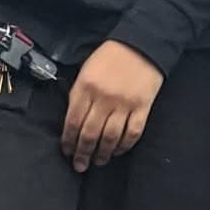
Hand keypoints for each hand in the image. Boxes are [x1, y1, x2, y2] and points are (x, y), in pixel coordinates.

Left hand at [61, 41, 163, 172]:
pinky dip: (124, 146)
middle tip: (79, 165)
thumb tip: (72, 122)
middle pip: (90, 134)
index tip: (67, 151)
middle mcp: (104, 98)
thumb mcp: (86, 70)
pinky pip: (132, 133)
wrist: (142, 43)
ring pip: (110, 137)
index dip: (68, 141)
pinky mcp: (143, 107)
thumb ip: (78, 94)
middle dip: (82, 153)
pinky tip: (118, 151)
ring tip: (98, 161)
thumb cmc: (110, 56)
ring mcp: (125, 103)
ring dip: (102, 153)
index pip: (73, 122)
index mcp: (86, 87)